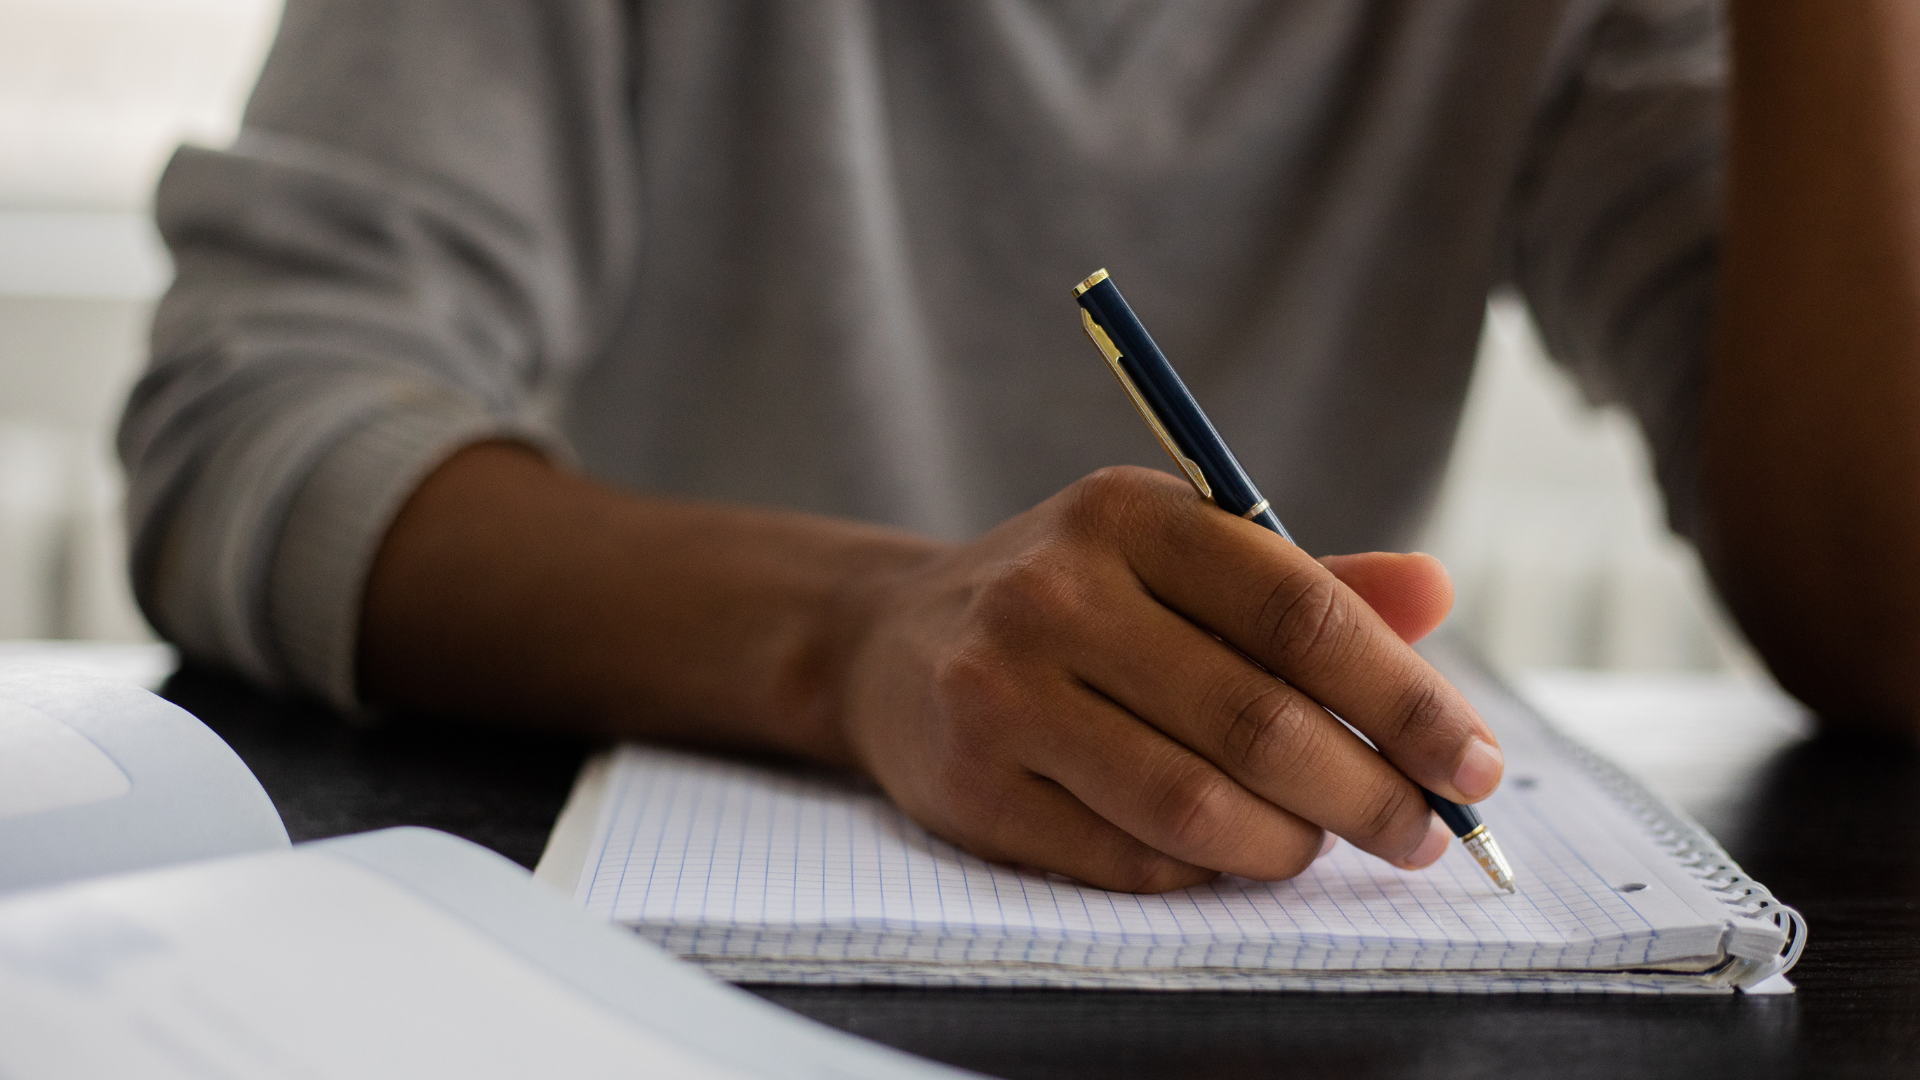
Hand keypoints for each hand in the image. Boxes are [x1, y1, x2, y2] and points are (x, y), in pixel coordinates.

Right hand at [834, 466, 1502, 892]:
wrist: (888, 643)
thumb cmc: (1072, 601)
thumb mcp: (1176, 557)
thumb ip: (1307, 584)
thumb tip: (1437, 592)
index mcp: (1127, 515)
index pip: (1297, 608)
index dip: (1406, 695)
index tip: (1474, 762)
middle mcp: (1055, 594)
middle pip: (1259, 720)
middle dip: (1370, 792)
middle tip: (1423, 829)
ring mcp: (1002, 693)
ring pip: (1197, 806)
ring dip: (1290, 844)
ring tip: (1320, 840)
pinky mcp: (973, 787)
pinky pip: (1131, 860)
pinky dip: (1206, 872)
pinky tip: (1228, 853)